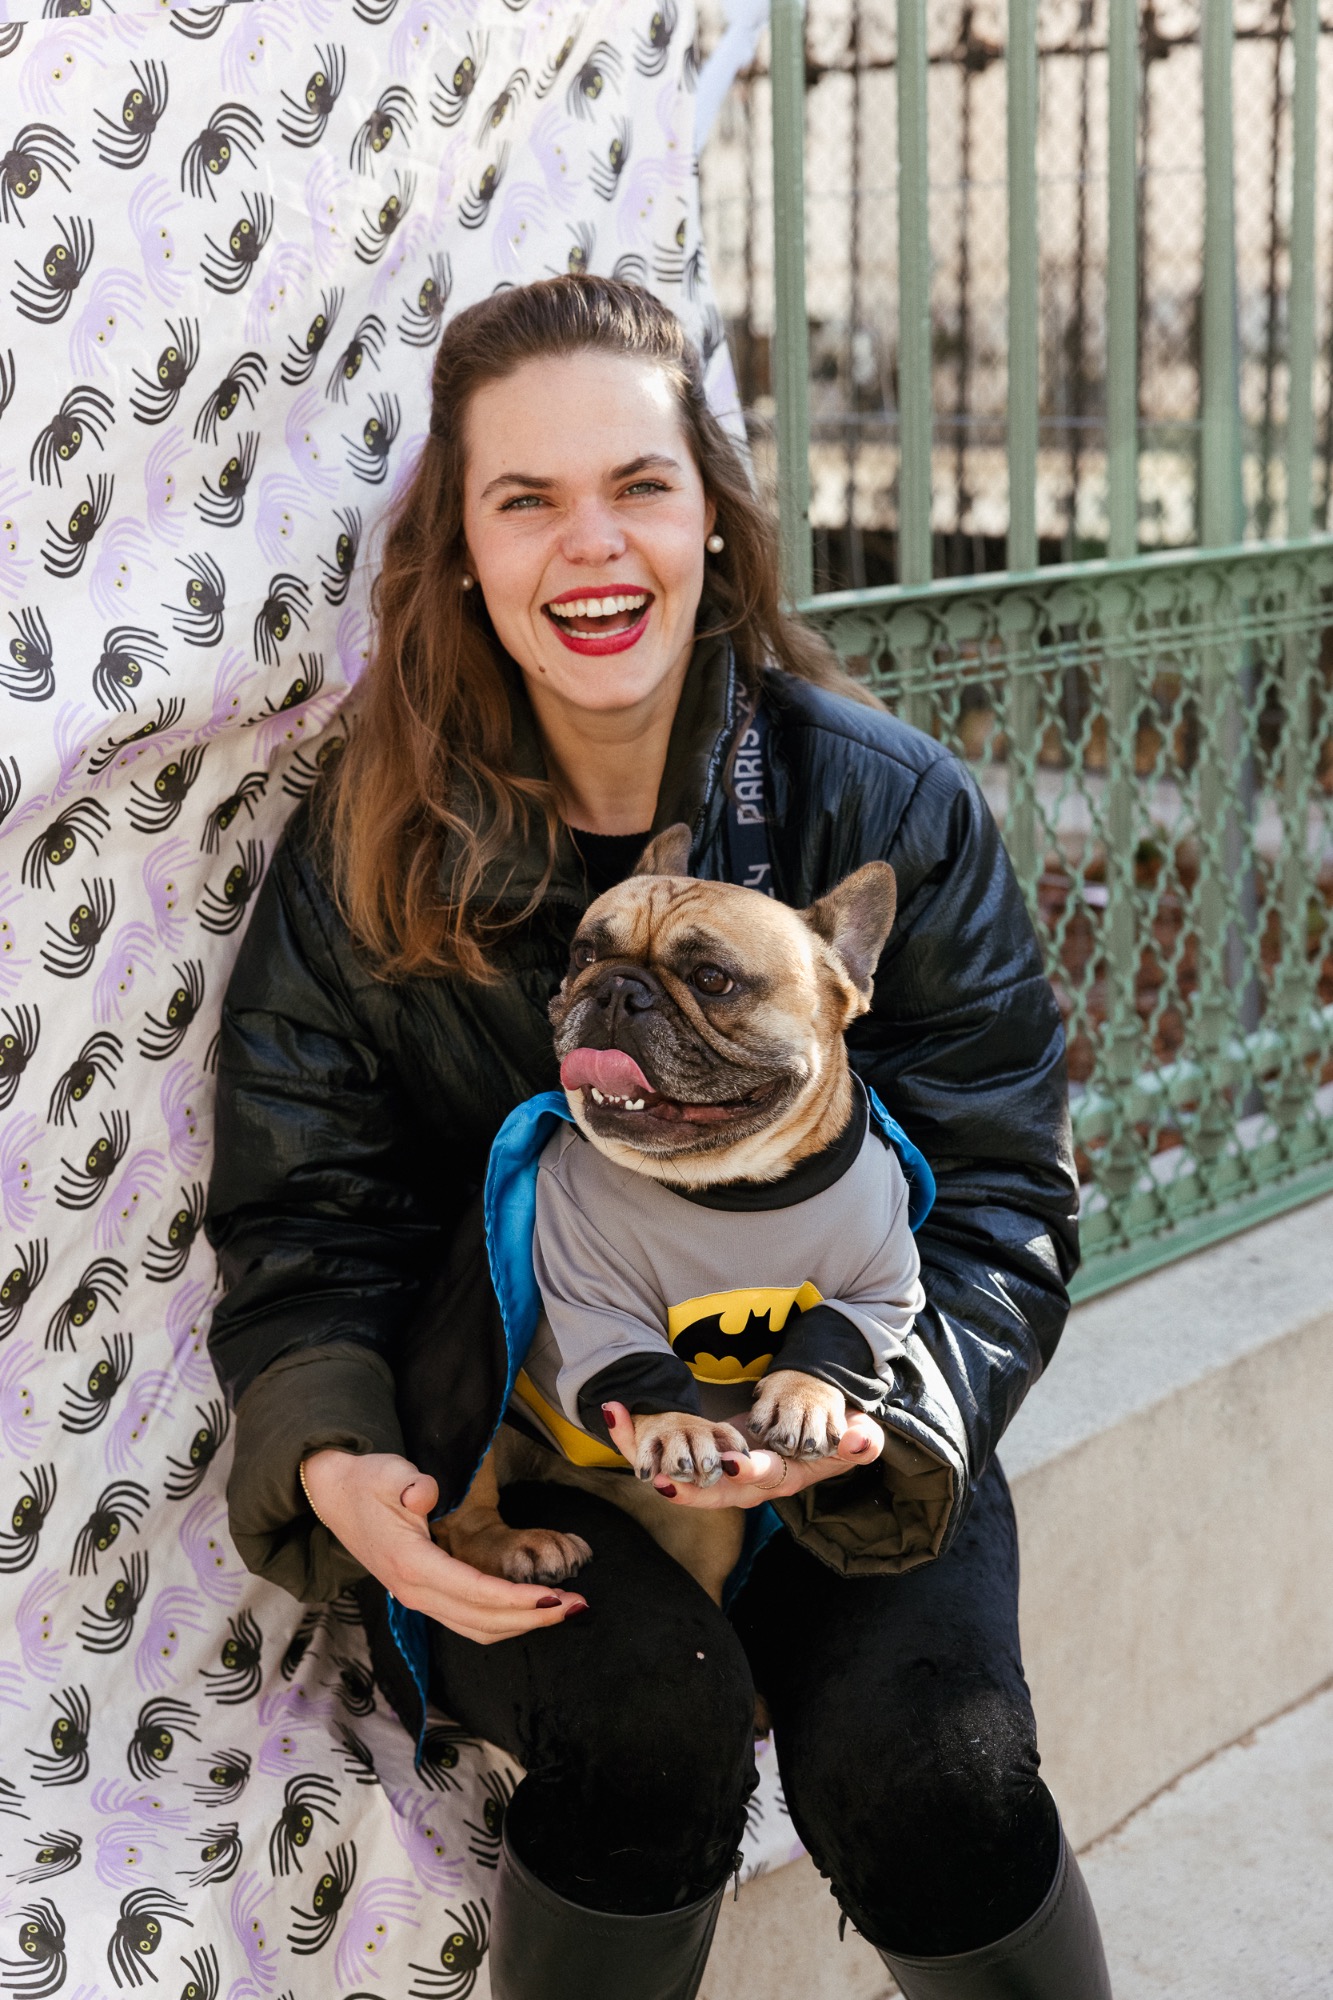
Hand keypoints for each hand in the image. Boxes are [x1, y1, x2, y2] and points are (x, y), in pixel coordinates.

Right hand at [300, 1449, 585, 1644]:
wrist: (335, 1495)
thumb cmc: (367, 1481)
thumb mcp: (386, 1472)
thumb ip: (409, 1483)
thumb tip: (425, 1491)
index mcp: (410, 1563)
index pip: (472, 1591)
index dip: (515, 1598)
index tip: (552, 1597)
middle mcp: (415, 1591)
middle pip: (482, 1619)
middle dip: (532, 1616)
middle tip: (578, 1605)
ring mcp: (419, 1598)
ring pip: (477, 1628)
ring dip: (522, 1623)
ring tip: (565, 1610)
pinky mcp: (425, 1595)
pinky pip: (469, 1620)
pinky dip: (504, 1620)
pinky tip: (531, 1609)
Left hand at [599, 1403, 883, 1509]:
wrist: (810, 1437)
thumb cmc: (830, 1440)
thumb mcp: (850, 1440)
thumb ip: (858, 1442)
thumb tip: (863, 1439)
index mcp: (781, 1477)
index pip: (762, 1479)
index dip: (747, 1472)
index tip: (731, 1462)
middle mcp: (747, 1484)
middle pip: (712, 1491)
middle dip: (687, 1486)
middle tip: (662, 1480)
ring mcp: (720, 1475)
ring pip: (681, 1477)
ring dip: (652, 1462)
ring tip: (628, 1452)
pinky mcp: (700, 1460)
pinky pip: (664, 1454)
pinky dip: (635, 1436)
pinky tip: (611, 1410)